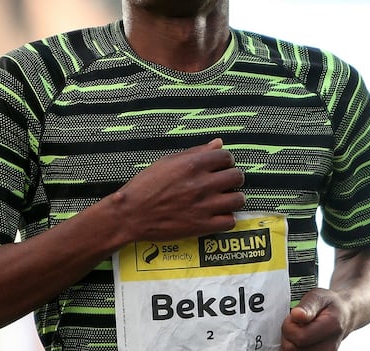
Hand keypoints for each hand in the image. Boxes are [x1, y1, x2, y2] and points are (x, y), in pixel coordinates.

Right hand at [113, 138, 244, 240]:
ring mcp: (203, 206)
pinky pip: (230, 221)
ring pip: (238, 199)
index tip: (221, 166)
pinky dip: (227, 218)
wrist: (130, 215)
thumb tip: (219, 143)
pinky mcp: (202, 226)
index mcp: (192, 165)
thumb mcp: (168, 162)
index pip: (227, 157)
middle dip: (233, 178)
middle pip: (237, 177)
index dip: (226, 161)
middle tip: (224, 183)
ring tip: (224, 199)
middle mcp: (201, 184)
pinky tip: (218, 215)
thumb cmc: (146, 186)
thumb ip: (196, 152)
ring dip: (234, 198)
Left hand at [281, 288, 349, 350]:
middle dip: (289, 335)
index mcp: (332, 326)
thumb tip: (296, 315)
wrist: (344, 314)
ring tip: (300, 330)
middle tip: (297, 323)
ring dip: (291, 342)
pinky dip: (296, 347)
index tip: (293, 317)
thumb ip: (307, 305)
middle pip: (294, 349)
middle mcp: (330, 346)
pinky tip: (302, 338)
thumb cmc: (330, 304)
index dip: (290, 326)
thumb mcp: (318, 296)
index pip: (300, 337)